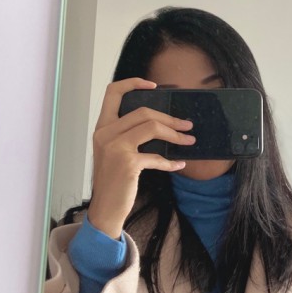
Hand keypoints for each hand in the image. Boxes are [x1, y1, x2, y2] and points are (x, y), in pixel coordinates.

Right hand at [86, 78, 194, 238]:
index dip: (133, 83)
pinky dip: (170, 162)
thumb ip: (130, 136)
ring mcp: (114, 147)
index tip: (154, 85)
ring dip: (175, 135)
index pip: (112, 92)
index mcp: (102, 127)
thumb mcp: (116, 153)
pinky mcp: (127, 163)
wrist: (105, 209)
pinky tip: (179, 165)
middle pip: (142, 111)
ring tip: (189, 141)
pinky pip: (157, 156)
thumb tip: (161, 125)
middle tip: (187, 126)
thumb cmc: (114, 181)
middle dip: (169, 118)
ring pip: (151, 127)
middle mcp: (105, 133)